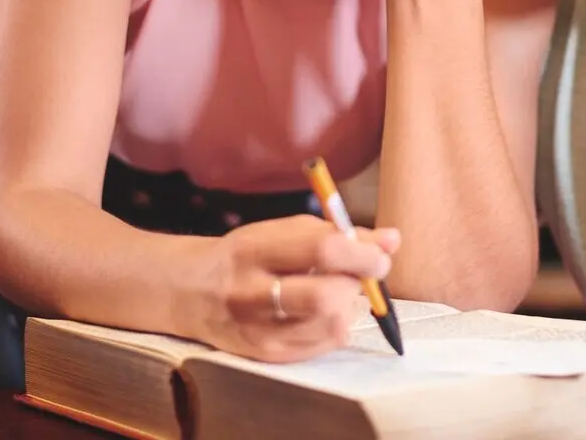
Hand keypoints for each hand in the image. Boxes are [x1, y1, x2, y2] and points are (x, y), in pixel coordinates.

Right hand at [185, 214, 400, 362]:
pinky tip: (323, 311)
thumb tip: (393, 239)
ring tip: (338, 290)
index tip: (379, 253)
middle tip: (365, 274)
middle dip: (359, 283)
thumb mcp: (284, 231)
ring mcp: (257, 330)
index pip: (322, 250)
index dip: (362, 253)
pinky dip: (337, 325)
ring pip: (331, 325)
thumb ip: (338, 233)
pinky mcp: (267, 355)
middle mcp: (250, 292)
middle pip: (326, 297)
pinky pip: (324, 345)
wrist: (192, 291)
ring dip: (349, 305)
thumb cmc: (249, 254)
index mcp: (254, 249)